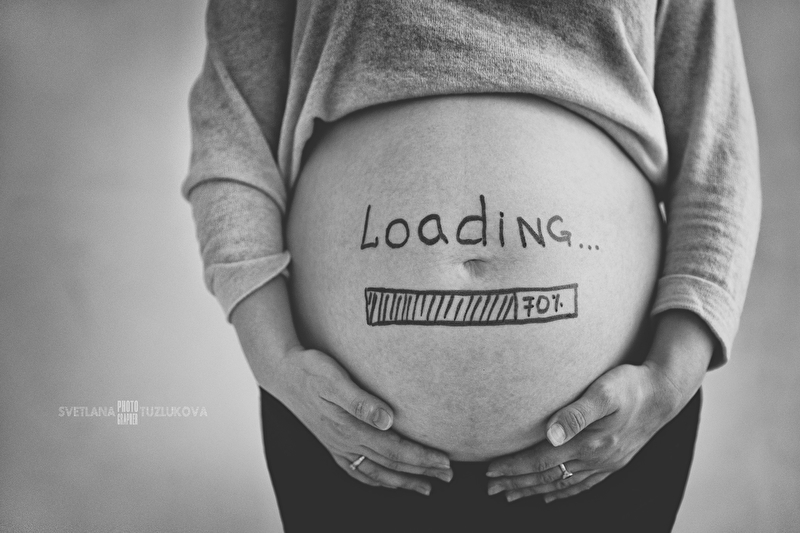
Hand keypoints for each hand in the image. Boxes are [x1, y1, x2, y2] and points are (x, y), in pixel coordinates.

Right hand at [274, 346, 452, 494]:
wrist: (282, 372)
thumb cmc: (310, 369)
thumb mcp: (334, 378)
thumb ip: (361, 401)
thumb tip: (388, 419)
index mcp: (350, 426)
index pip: (394, 448)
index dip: (421, 457)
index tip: (445, 461)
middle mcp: (345, 441)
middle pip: (390, 463)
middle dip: (421, 471)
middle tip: (448, 476)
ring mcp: (337, 445)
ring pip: (376, 471)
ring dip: (402, 481)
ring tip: (426, 488)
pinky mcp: (332, 443)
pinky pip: (356, 471)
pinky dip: (375, 480)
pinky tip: (386, 483)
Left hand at [486, 310, 713, 502]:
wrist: (665, 393)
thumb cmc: (631, 385)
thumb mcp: (604, 391)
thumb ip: (576, 413)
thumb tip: (550, 434)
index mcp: (590, 444)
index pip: (541, 461)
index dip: (513, 467)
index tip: (489, 470)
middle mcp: (596, 459)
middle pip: (547, 477)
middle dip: (516, 483)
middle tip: (489, 488)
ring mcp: (606, 464)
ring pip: (562, 484)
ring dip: (533, 490)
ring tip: (510, 494)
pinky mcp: (613, 463)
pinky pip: (582, 485)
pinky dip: (562, 492)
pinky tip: (550, 496)